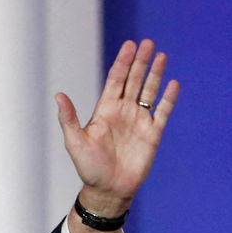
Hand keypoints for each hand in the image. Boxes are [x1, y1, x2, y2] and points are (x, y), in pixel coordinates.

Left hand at [55, 39, 179, 216]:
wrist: (108, 190)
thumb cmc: (89, 168)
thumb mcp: (75, 142)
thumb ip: (69, 118)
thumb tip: (58, 95)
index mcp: (105, 110)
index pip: (115, 80)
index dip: (122, 62)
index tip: (130, 45)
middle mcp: (123, 112)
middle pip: (134, 80)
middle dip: (140, 61)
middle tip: (148, 42)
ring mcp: (139, 121)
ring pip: (149, 92)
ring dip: (155, 74)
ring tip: (161, 55)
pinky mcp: (153, 134)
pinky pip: (163, 112)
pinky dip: (168, 98)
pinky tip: (173, 83)